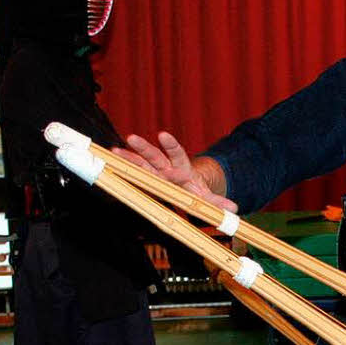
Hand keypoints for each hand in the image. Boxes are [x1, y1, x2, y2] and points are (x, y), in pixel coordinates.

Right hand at [114, 132, 237, 212]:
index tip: (163, 136)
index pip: (177, 154)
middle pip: (155, 156)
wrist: (188, 183)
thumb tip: (234, 208)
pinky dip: (124, 167)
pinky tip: (111, 160)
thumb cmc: (196, 189)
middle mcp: (166, 167)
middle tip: (131, 137)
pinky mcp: (147, 178)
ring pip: (141, 163)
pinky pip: (135, 172)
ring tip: (114, 150)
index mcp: (182, 168)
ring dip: (129, 157)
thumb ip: (218, 202)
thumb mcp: (208, 196)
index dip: (170, 146)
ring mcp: (155, 172)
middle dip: (143, 148)